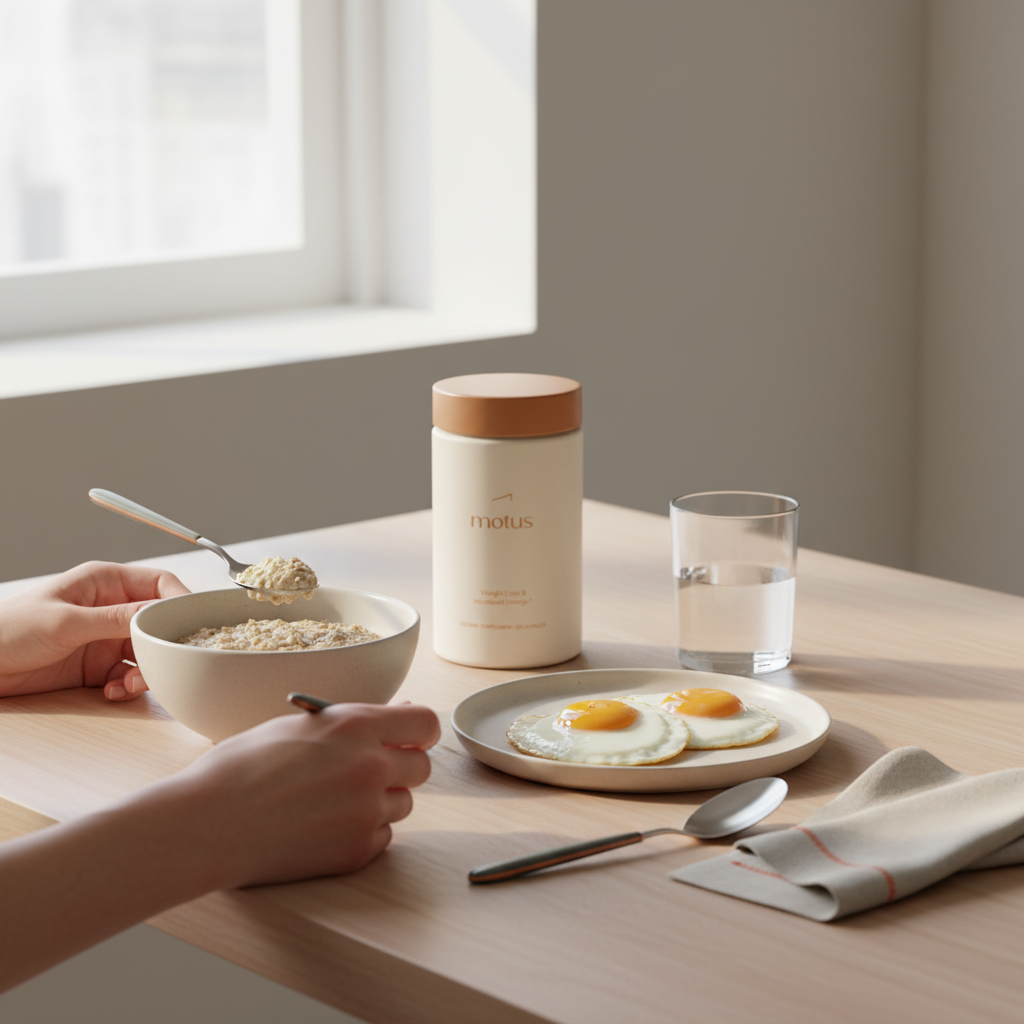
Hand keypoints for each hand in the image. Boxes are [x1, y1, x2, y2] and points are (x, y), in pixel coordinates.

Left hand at [0, 561, 188, 700]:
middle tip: (162, 662)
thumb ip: (115, 619)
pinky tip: (113, 691)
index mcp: (105, 583)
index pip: (159, 585)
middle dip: (164, 645)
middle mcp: (111, 609)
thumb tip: (159, 613)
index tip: (191, 623)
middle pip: (160, 623)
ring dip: (147, 671)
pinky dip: (128, 686)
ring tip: (129, 683)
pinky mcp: (98, 666)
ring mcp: (106, 639)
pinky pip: (130, 675)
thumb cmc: (8, 630)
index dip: (180, 601)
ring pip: (150, 653)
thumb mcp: (65, 622)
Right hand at [144, 702, 441, 886]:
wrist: (207, 824)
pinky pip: (383, 837)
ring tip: (334, 799)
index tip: (408, 736)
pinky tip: (326, 825)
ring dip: (380, 800)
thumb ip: (351, 724)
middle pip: (421, 767)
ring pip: (403, 804)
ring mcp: (366, 813)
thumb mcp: (299, 726)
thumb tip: (395, 720)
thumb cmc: (242, 768)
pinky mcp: (355, 852)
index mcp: (356, 726)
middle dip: (401, 766)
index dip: (418, 731)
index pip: (426, 723)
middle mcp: (371, 767)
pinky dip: (364, 831)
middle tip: (367, 769)